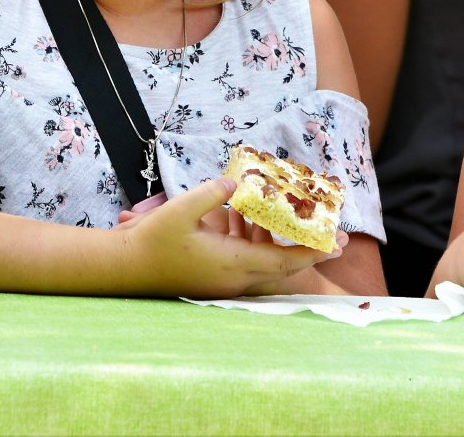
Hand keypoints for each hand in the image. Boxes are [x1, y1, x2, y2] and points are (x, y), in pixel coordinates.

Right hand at [115, 177, 339, 296]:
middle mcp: (234, 278)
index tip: (339, 244)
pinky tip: (247, 216)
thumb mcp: (180, 210)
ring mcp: (223, 281)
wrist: (124, 268)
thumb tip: (234, 182)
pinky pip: (247, 261)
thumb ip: (211, 194)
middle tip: (336, 237)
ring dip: (281, 243)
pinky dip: (256, 242)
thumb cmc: (151, 241)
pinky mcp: (213, 277)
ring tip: (295, 219)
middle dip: (310, 251)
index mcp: (232, 265)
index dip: (313, 252)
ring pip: (265, 263)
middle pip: (282, 266)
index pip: (283, 261)